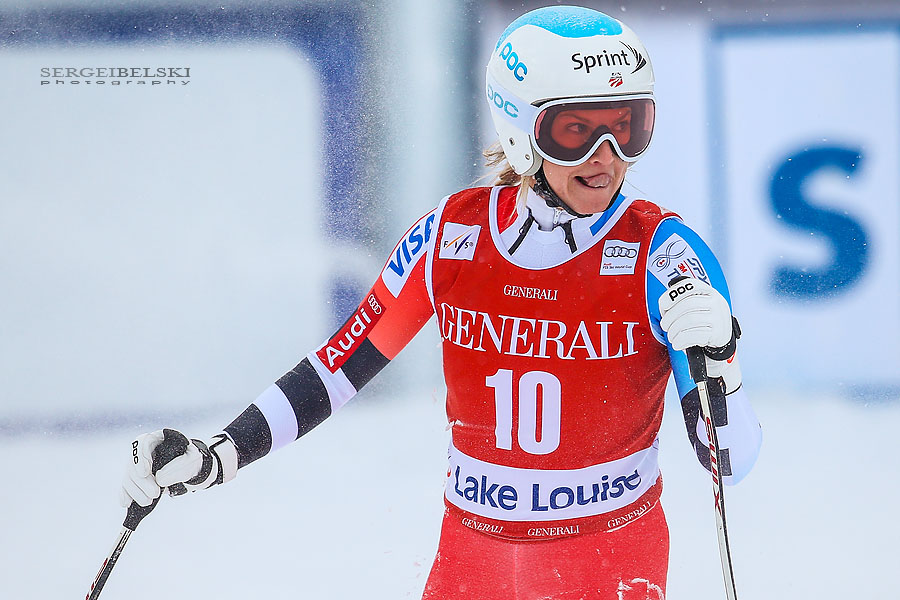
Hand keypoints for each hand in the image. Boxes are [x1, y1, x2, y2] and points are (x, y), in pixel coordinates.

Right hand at [120, 429, 237, 507]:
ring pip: (129, 476)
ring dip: (136, 491)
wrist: (188, 469)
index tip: (145, 472)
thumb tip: (159, 480)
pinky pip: (126, 485)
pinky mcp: (135, 479)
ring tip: (148, 501)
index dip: (140, 458)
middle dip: (142, 482)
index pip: (142, 442)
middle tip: (155, 494)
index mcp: (157, 439)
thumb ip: (178, 468)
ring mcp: (137, 465)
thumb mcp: (191, 460)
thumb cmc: (190, 460)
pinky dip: (125, 494)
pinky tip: (126, 503)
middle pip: (133, 463)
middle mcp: (143, 451)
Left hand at [658, 277, 733, 354]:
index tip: (663, 305)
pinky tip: (677, 343)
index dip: (673, 294)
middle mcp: (716, 302)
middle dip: (670, 317)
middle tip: (665, 326)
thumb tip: (664, 306)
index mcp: (708, 292)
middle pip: (687, 304)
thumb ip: (682, 301)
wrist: (721, 339)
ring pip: (689, 320)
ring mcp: (718, 317)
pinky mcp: (718, 333)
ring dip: (674, 330)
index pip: (690, 285)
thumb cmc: (703, 321)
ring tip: (671, 336)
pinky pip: (694, 335)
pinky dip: (680, 340)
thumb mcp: (697, 306)